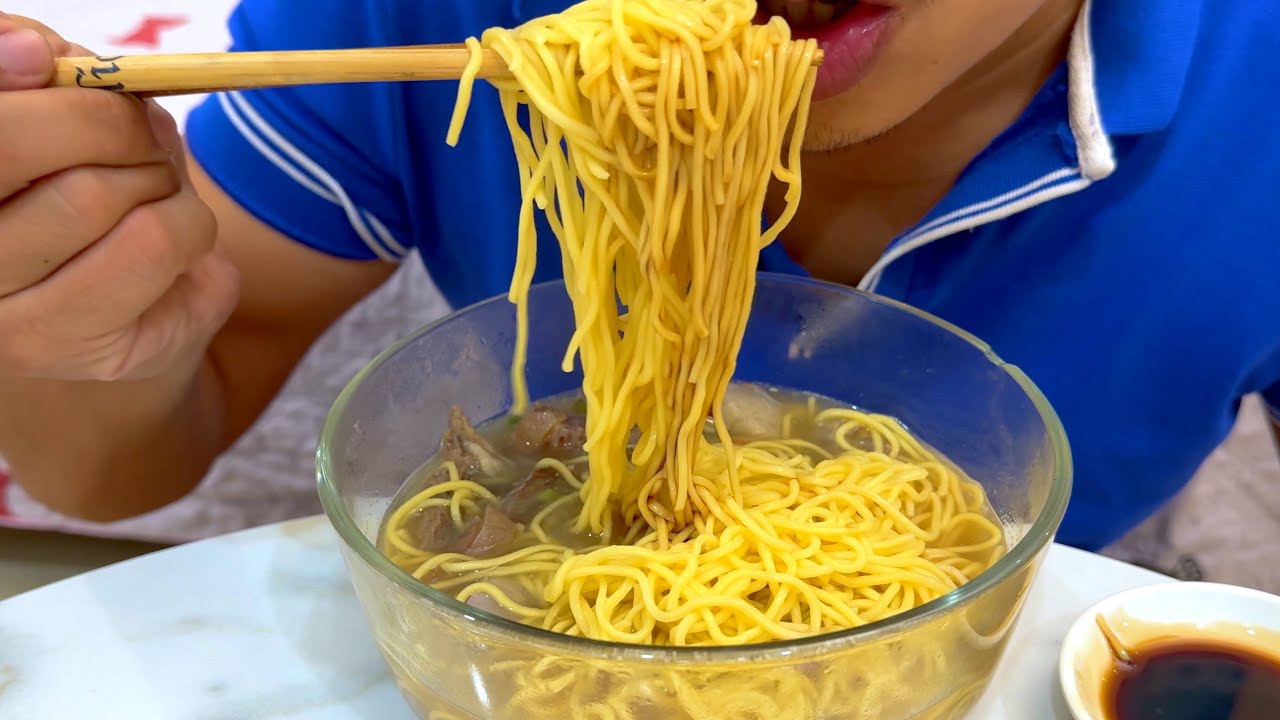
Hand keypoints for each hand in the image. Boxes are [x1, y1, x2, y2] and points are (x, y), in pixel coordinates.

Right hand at [0, 14, 238, 381]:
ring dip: (158, 177)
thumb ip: (45, 71)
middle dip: (106, 122)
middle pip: (19, 145)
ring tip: (157, 192)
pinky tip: (175, 240)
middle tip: (142, 135)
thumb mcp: (62, 110)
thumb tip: (31, 52)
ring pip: (94, 193)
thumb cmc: (93, 182)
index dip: (28, 87)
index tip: (54, 63)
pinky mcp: (67, 345)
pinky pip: (156, 244)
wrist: (144, 298)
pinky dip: (189, 223)